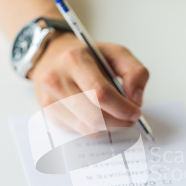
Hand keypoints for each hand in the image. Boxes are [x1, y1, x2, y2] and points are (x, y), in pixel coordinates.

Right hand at [28, 33, 148, 133]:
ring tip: (117, 117)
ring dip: (110, 128)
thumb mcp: (116, 53)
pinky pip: (80, 132)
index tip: (136, 113)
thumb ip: (135, 71)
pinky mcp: (49, 115)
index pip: (100, 94)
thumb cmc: (86, 56)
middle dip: (119, 123)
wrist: (52, 57)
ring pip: (89, 129)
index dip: (122, 108)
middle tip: (130, 119)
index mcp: (74, 60)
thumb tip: (136, 100)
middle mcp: (57, 81)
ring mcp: (50, 100)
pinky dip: (96, 129)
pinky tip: (100, 116)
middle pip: (95, 117)